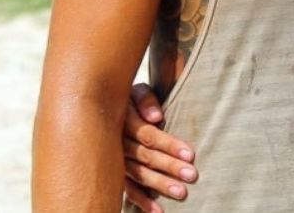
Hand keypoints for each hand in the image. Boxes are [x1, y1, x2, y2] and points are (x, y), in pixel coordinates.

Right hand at [122, 83, 196, 211]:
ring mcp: (115, 160)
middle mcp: (117, 142)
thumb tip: (156, 118)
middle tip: (192, 176)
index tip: (190, 155)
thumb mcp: (135, 91)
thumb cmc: (128, 98)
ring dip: (159, 185)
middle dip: (170, 167)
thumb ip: (146, 100)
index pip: (148, 135)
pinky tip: (158, 211)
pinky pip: (127, 189)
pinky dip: (142, 201)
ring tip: (181, 193)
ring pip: (138, 174)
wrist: (101, 105)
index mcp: (123, 120)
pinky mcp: (115, 174)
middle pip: (145, 157)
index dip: (169, 144)